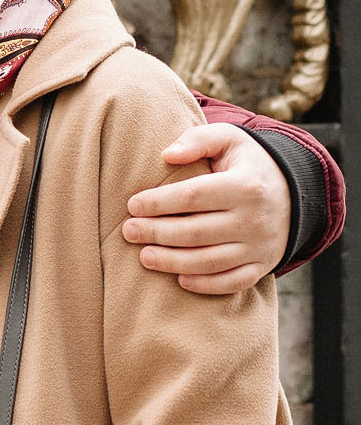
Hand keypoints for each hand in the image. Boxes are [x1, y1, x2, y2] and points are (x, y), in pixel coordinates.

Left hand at [122, 124, 288, 294]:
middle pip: (195, 232)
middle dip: (156, 233)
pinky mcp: (263, 264)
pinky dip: (206, 285)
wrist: (296, 190)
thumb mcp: (230, 139)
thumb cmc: (247, 163)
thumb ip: (198, 140)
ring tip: (144, 256)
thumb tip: (167, 155)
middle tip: (129, 231)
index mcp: (245, 185)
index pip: (192, 196)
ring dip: (172, 262)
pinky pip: (233, 282)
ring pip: (210, 261)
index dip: (158, 203)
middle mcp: (255, 218)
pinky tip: (179, 279)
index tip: (133, 205)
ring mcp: (260, 245)